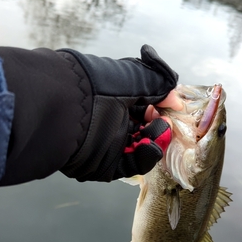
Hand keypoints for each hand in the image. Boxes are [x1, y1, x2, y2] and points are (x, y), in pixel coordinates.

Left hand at [60, 45, 178, 181]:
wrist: (67, 109)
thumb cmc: (99, 86)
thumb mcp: (134, 75)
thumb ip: (159, 82)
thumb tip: (175, 96)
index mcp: (114, 98)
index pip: (143, 105)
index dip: (159, 106)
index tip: (171, 106)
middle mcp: (110, 121)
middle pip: (143, 128)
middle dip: (159, 125)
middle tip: (164, 120)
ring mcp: (107, 144)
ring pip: (140, 148)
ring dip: (155, 140)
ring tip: (159, 131)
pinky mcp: (105, 165)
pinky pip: (130, 165)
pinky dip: (145, 157)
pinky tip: (150, 146)